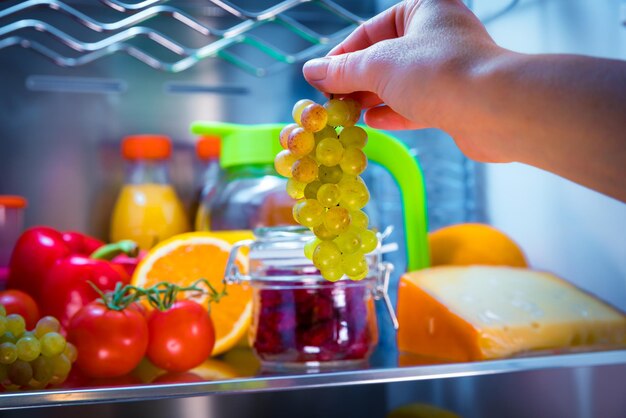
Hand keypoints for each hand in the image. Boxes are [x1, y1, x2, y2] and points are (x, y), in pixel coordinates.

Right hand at [303, 0, 503, 160]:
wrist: (495, 109)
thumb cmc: (437, 72)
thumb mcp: (378, 65)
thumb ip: (343, 70)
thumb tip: (311, 72)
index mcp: (423, 9)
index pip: (370, 30)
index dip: (341, 56)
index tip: (319, 78)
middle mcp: (438, 35)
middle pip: (384, 57)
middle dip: (355, 80)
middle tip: (330, 100)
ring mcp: (448, 69)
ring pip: (400, 83)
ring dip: (371, 98)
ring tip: (345, 113)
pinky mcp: (454, 100)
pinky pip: (416, 104)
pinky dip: (393, 113)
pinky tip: (372, 122)